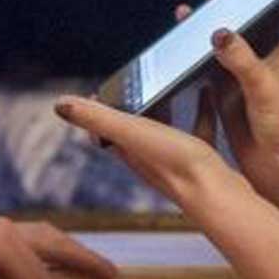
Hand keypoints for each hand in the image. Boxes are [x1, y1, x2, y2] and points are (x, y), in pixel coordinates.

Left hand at [53, 90, 242, 215]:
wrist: (220, 198)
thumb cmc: (176, 164)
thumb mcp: (133, 132)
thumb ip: (98, 118)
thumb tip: (59, 103)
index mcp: (128, 151)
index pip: (101, 132)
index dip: (95, 111)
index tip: (96, 89)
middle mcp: (147, 159)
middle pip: (130, 130)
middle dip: (128, 105)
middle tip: (133, 80)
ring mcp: (174, 161)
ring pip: (163, 131)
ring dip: (161, 109)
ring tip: (165, 84)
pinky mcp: (200, 161)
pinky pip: (197, 130)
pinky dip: (198, 111)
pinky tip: (206, 92)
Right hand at [182, 0, 278, 199]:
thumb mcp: (266, 90)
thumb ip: (242, 60)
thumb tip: (220, 31)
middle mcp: (268, 51)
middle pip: (252, 3)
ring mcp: (247, 66)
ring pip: (228, 23)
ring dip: (214, 0)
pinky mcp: (228, 83)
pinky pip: (209, 50)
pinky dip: (198, 32)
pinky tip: (184, 18)